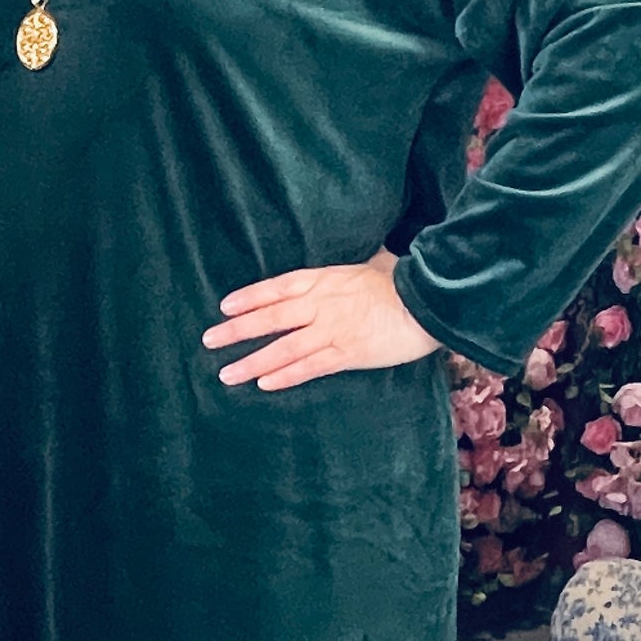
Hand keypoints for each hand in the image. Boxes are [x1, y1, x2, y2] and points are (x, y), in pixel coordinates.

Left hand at [203, 247, 441, 390]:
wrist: (430, 301)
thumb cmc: (408, 281)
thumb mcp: (378, 264)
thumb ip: (361, 267)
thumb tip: (370, 258)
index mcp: (326, 280)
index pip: (278, 287)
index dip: (250, 297)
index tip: (225, 307)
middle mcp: (322, 304)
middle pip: (270, 317)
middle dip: (237, 330)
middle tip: (210, 340)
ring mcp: (332, 330)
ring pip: (283, 347)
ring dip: (252, 361)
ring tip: (227, 373)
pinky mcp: (348, 353)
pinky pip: (309, 367)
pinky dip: (285, 375)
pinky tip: (264, 383)